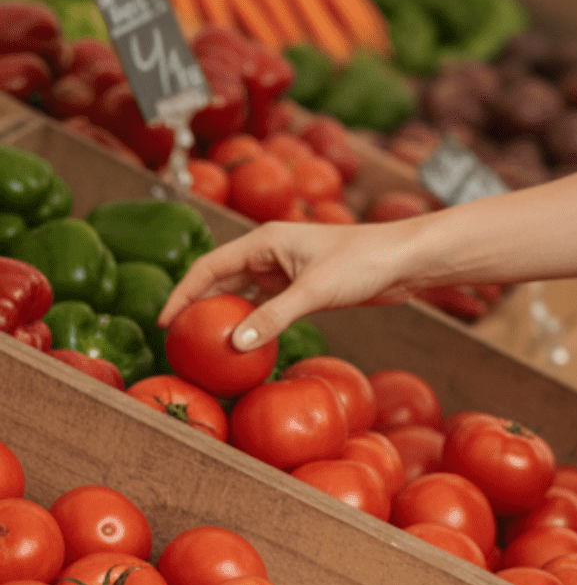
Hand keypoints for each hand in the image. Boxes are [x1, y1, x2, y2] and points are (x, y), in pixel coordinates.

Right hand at [159, 220, 426, 350]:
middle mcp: (272, 250)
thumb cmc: (363, 261)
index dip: (183, 292)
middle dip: (199, 306)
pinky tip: (243, 343)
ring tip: (203, 344)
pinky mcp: (303, 284)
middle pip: (222, 279)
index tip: (165, 322)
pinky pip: (266, 304)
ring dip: (225, 315)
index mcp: (267, 240)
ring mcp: (287, 267)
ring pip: (243, 293)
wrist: (404, 260)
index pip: (210, 265)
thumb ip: (274, 316)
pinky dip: (252, 321)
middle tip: (179, 340)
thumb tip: (235, 344)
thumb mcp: (314, 290)